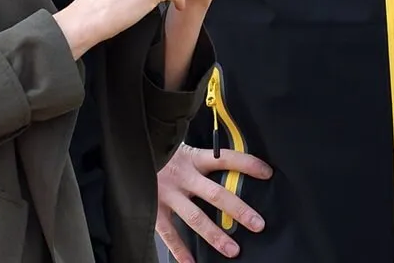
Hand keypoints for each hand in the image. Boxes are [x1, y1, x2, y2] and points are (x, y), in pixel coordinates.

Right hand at [155, 143, 271, 262]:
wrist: (126, 149)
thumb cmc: (157, 148)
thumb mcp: (179, 143)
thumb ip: (199, 152)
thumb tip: (222, 155)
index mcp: (192, 157)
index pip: (225, 158)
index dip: (246, 164)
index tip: (267, 172)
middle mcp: (182, 176)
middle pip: (215, 194)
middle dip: (238, 210)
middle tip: (257, 224)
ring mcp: (167, 194)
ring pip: (195, 217)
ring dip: (215, 235)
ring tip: (233, 250)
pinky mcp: (153, 207)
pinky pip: (169, 233)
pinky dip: (179, 250)